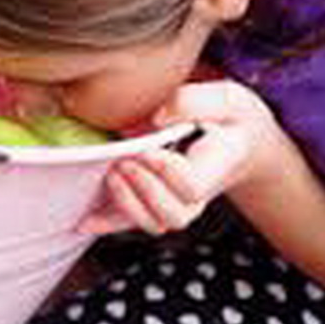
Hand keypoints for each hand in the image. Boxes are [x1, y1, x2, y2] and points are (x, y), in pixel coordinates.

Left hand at [77, 80, 290, 235]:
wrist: (240, 142)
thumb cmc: (231, 118)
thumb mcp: (225, 99)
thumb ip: (194, 102)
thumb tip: (156, 116)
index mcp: (216, 168)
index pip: (191, 187)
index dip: (167, 172)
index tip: (150, 147)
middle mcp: (197, 196)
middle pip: (172, 215)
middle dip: (143, 190)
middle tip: (124, 160)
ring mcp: (177, 203)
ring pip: (152, 224)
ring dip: (126, 204)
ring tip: (112, 173)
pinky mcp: (156, 203)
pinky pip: (131, 223)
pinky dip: (107, 223)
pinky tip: (83, 220)